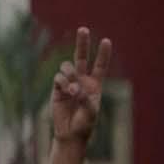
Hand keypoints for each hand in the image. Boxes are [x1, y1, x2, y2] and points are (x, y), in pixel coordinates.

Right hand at [51, 28, 112, 145]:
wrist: (69, 134)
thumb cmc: (84, 125)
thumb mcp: (91, 112)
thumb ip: (85, 98)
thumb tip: (74, 87)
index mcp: (94, 85)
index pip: (100, 66)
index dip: (103, 53)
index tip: (106, 41)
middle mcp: (81, 80)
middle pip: (82, 57)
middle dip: (82, 43)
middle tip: (83, 29)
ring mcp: (68, 83)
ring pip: (67, 66)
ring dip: (70, 74)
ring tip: (73, 89)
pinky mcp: (57, 88)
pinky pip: (58, 78)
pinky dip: (63, 82)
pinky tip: (67, 91)